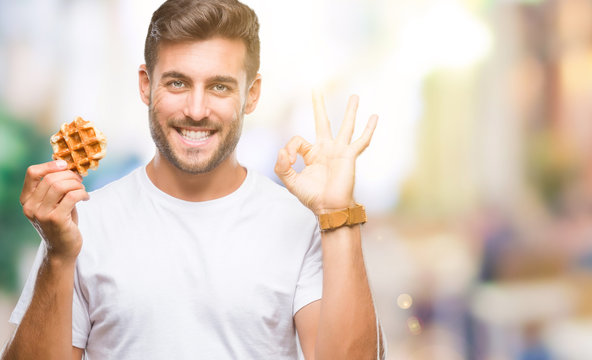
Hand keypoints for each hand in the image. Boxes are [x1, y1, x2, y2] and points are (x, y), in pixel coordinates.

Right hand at [20, 160, 88, 261]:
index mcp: (26, 200)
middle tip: (80, 181)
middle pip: (51, 178)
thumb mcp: (53, 203)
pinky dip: (83, 193)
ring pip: (61, 186)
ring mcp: (42, 214)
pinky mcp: (56, 219)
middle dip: (70, 176)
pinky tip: (86, 198)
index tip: (65, 165)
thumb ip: (55, 187)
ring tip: (83, 190)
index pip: (32, 173)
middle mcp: (30, 206)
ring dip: (77, 185)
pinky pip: (72, 196)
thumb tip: (68, 166)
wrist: (63, 249)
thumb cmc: (61, 222)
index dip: (50, 165)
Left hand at [275, 92, 377, 214]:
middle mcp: (327, 149)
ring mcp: (340, 151)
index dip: (288, 149)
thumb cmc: (313, 196)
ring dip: (350, 111)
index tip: (287, 161)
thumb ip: (282, 166)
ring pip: (346, 126)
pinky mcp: (349, 156)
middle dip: (319, 105)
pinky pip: (361, 141)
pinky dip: (368, 129)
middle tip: (317, 88)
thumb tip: (281, 151)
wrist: (329, 208)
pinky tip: (374, 117)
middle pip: (323, 121)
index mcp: (313, 153)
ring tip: (354, 96)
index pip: (297, 141)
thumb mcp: (291, 181)